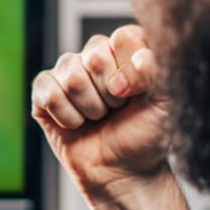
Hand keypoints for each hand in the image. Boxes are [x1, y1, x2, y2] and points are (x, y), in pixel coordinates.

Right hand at [31, 25, 171, 202]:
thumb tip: (134, 61)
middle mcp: (96, 55)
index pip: (123, 37)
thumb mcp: (166, 102)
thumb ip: (157, 71)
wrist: (121, 172)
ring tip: (97, 118)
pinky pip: (48, 92)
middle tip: (116, 110)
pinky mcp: (43, 91)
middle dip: (109, 94)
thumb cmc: (146, 135)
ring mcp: (67, 72)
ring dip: (89, 109)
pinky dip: (66, 116)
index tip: (137, 94)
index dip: (131, 69)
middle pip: (95, 56)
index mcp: (127, 49)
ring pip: (72, 77)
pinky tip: (75, 123)